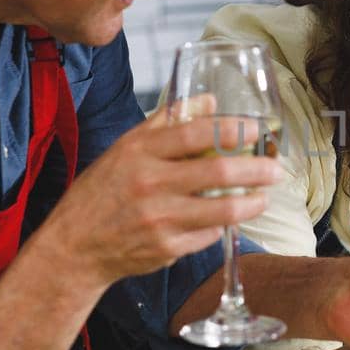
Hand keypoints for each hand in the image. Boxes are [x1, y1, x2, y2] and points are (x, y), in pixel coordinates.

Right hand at [37, 109, 282, 290]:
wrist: (74, 245)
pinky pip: (208, 235)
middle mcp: (150, 184)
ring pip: (222, 210)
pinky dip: (220, 226)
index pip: (195, 133)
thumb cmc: (103, 191)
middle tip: (276, 168)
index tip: (256, 129)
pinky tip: (224, 220)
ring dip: (252, 203)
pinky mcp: (167, 248)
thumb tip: (210, 100)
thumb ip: (167, 123)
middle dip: (256, 169)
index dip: (232, 129)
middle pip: (218, 171)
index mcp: (140, 152)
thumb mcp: (126, 149)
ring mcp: (160, 219)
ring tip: (263, 196)